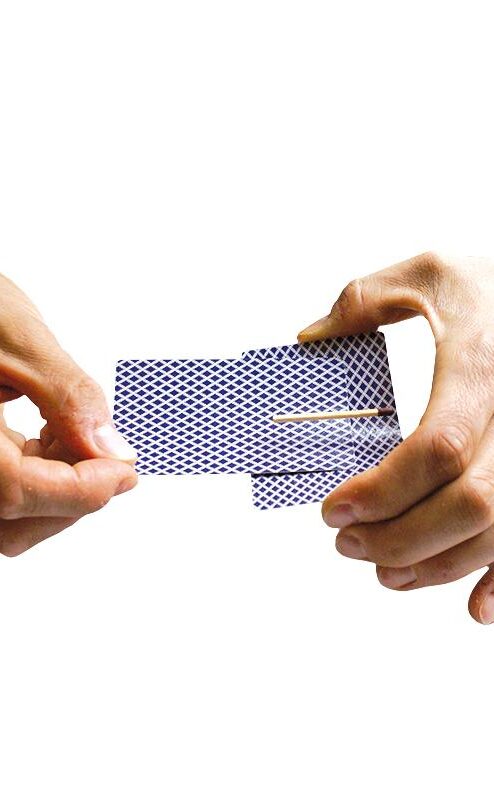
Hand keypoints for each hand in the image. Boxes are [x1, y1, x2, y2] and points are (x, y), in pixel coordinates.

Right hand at [0, 274, 136, 555]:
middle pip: (15, 520)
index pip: (22, 494)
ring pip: (10, 513)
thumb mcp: (16, 339)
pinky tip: (52, 435)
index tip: (127, 469)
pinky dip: (38, 472)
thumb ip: (69, 398)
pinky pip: (3, 490)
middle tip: (115, 458)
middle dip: (74, 494)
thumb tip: (112, 449)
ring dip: (57, 487)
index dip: (85, 490)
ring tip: (75, 434)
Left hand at [298, 252, 493, 624]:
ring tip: (385, 571)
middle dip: (403, 538)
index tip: (333, 509)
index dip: (382, 491)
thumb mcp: (428, 274)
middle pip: (472, 504)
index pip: (438, 449)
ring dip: (439, 565)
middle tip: (346, 543)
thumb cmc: (492, 284)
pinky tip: (472, 605)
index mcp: (483, 369)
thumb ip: (364, 300)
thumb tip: (309, 339)